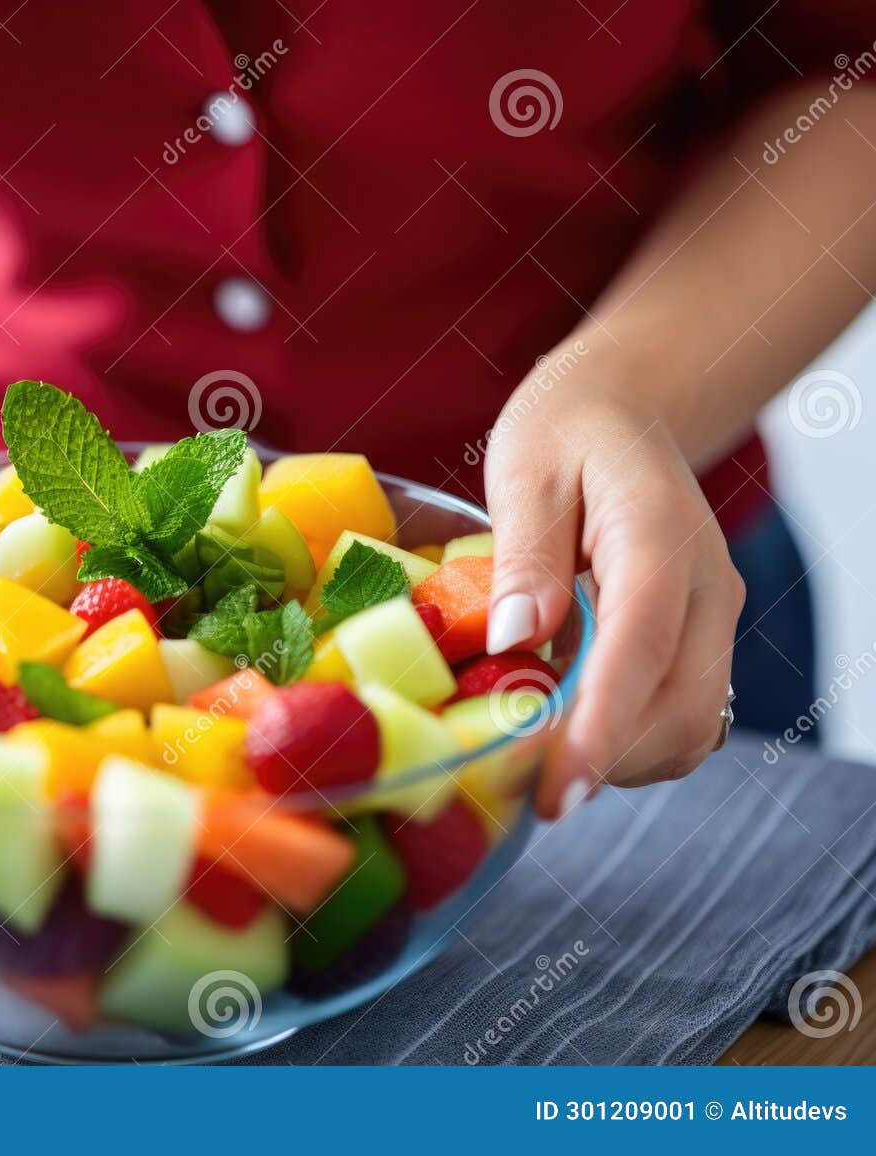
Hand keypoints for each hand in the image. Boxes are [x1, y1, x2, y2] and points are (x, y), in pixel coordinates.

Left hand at [483, 359, 746, 818]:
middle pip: (681, 710)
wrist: (625, 409)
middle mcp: (706, 588)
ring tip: (533, 767)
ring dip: (618, 761)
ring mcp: (711, 618)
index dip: (600, 730)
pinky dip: (628, 744)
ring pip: (690, 727)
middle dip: (605, 763)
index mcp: (660, 539)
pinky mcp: (697, 639)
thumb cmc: (566, 431)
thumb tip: (517, 640)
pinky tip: (565, 736)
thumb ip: (524, 554)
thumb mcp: (526, 472)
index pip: (641, 651)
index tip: (556, 790)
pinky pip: (680, 717)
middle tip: (520, 791)